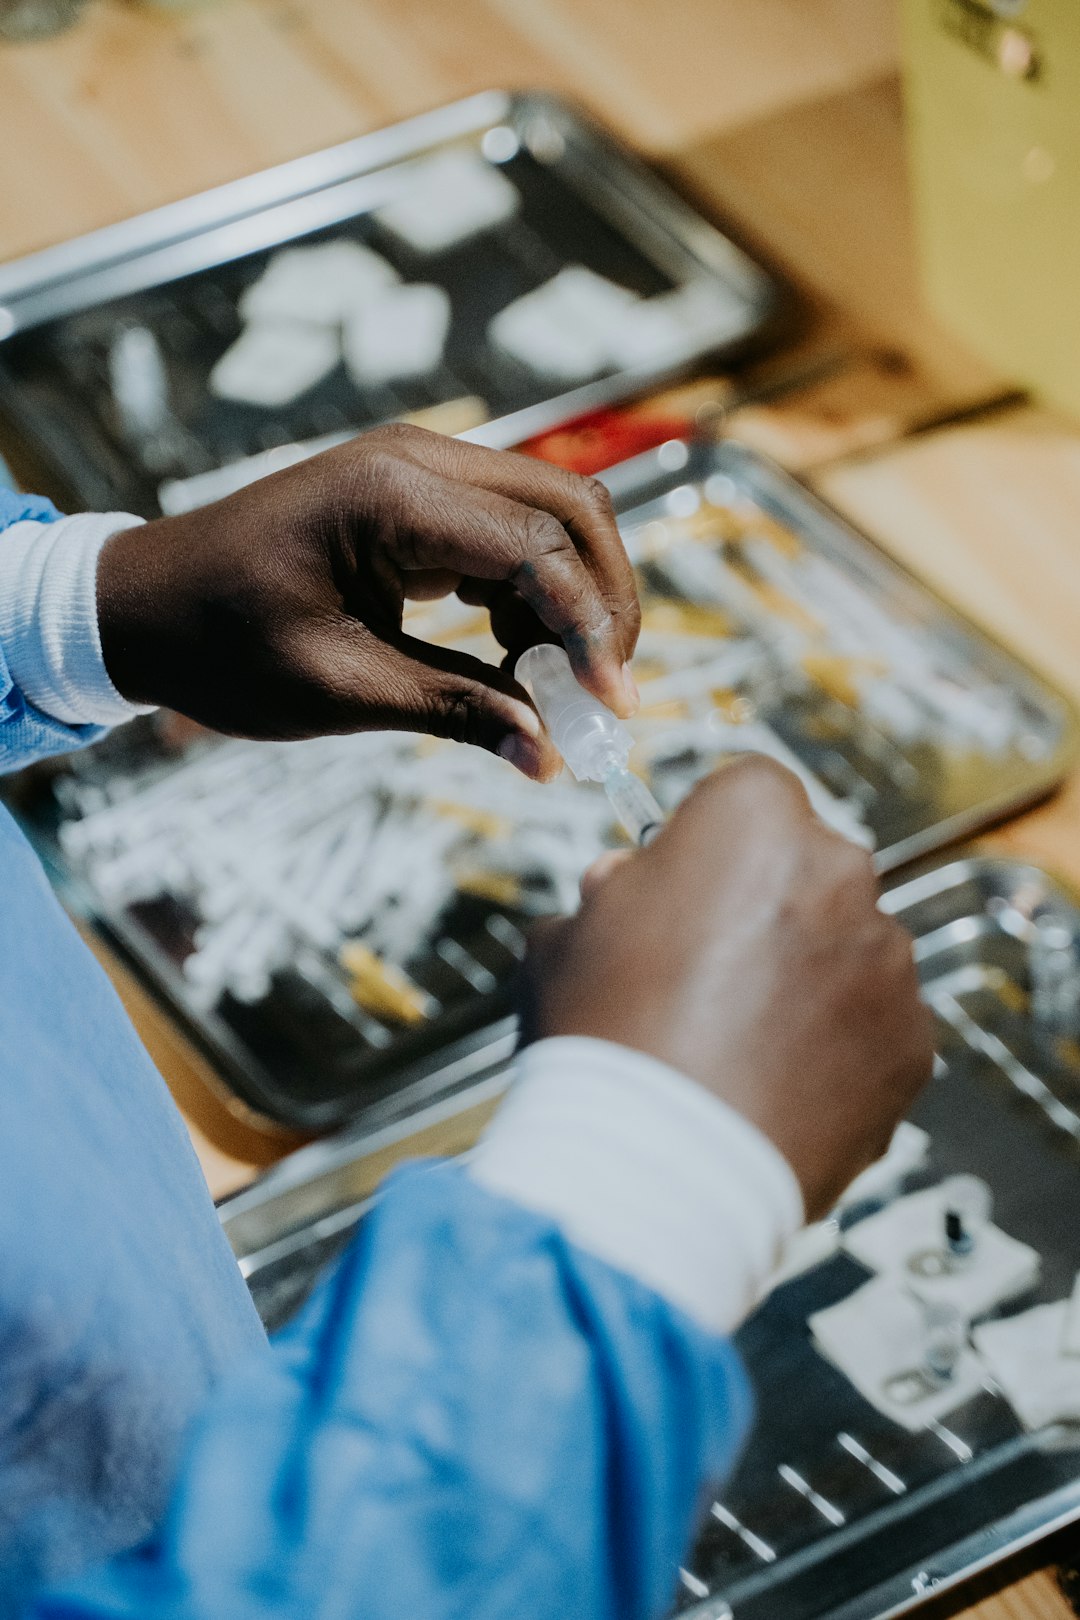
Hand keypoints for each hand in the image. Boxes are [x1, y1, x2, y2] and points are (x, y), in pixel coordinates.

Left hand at [96, 425, 639, 778]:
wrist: (142, 605)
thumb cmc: (220, 646)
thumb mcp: (339, 690)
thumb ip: (456, 713)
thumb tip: (549, 757)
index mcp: (389, 497)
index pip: (539, 548)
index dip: (591, 629)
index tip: (611, 708)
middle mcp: (417, 459)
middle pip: (570, 508)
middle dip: (606, 601)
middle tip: (609, 690)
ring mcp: (419, 469)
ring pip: (551, 516)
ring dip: (574, 597)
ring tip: (557, 683)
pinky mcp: (417, 496)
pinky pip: (509, 532)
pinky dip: (534, 594)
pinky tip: (515, 655)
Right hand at [522, 758, 933, 1218]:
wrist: (654, 1171)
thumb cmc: (600, 1042)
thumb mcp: (566, 939)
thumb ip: (608, 895)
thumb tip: (626, 888)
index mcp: (753, 819)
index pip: (748, 793)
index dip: (710, 841)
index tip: (685, 884)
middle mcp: (838, 871)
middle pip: (806, 869)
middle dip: (766, 908)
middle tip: (704, 976)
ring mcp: (886, 961)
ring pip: (846, 949)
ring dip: (806, 979)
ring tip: (735, 1048)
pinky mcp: (912, 1044)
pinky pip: (875, 1028)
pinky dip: (838, 1050)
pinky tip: (773, 1088)